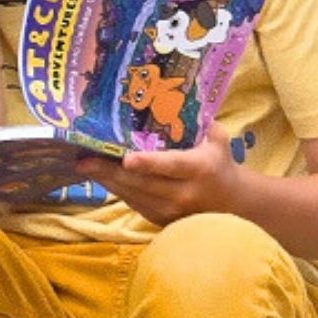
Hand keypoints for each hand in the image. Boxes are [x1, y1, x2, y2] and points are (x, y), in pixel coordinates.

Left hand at [76, 125, 243, 228]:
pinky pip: (135, 204)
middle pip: (143, 183)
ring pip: (134, 196)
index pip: (171, 166)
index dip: (149, 163)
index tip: (127, 159)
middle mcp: (184, 193)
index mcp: (199, 169)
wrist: (233, 204)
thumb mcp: (218, 140)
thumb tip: (178, 97)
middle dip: (111, 172)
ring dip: (108, 182)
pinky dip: (117, 190)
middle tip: (84, 160)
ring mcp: (172, 210)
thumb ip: (202, 122)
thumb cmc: (219, 164)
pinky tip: (100, 176)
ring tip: (84, 166)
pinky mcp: (161, 220)